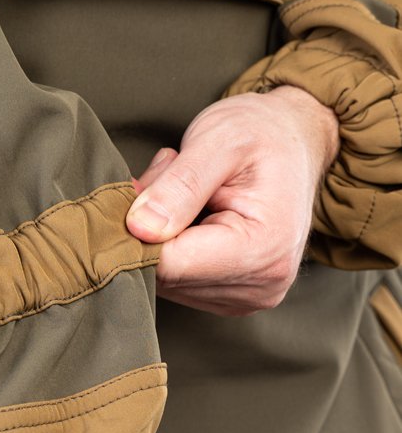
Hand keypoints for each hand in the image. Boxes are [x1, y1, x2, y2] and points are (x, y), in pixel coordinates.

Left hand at [126, 86, 339, 315]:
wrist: (294, 140)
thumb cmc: (261, 133)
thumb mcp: (220, 141)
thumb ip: (180, 186)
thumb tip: (139, 229)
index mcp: (264, 248)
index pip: (172, 264)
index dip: (138, 230)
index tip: (139, 188)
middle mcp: (261, 285)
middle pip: (167, 275)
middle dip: (150, 228)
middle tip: (167, 177)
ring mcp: (247, 298)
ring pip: (165, 280)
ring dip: (158, 236)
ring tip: (185, 193)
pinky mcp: (231, 299)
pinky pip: (176, 282)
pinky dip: (170, 247)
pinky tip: (188, 215)